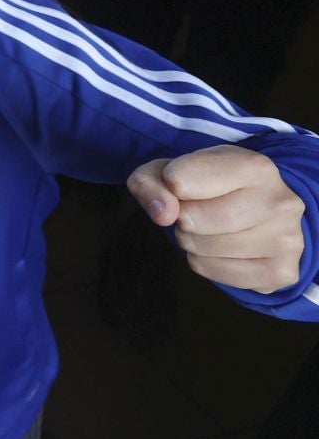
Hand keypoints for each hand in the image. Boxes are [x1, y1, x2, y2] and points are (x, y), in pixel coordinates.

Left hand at [128, 145, 306, 294]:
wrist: (258, 211)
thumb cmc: (210, 186)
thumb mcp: (172, 170)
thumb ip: (150, 182)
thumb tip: (163, 213)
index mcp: (254, 166)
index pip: (181, 181)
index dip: (169, 185)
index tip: (181, 185)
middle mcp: (279, 201)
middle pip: (194, 219)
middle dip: (181, 219)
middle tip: (194, 213)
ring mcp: (287, 239)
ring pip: (204, 249)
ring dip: (192, 242)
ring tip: (210, 229)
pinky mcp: (282, 271)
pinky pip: (214, 272)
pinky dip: (206, 263)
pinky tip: (223, 250)